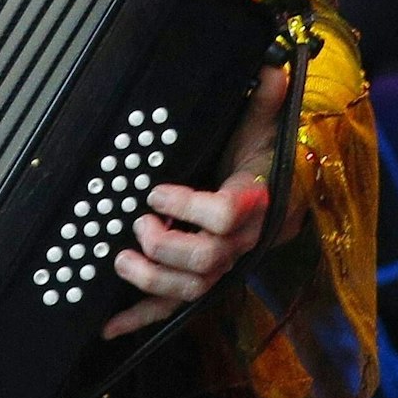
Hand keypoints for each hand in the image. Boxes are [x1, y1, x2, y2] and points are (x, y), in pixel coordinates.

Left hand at [101, 63, 288, 339]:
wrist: (289, 198)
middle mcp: (239, 243)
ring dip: (151, 281)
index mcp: (253, 204)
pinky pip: (173, 308)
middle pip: (206, 260)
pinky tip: (108, 326)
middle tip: (138, 223)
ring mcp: (222, 266)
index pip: (225, 216)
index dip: (188, 208)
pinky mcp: (203, 281)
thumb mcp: (266, 128)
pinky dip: (139, 319)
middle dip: (165, 246)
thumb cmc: (270, 161)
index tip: (157, 192)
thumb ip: (265, 104)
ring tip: (121, 260)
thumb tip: (271, 71)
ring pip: (191, 290)